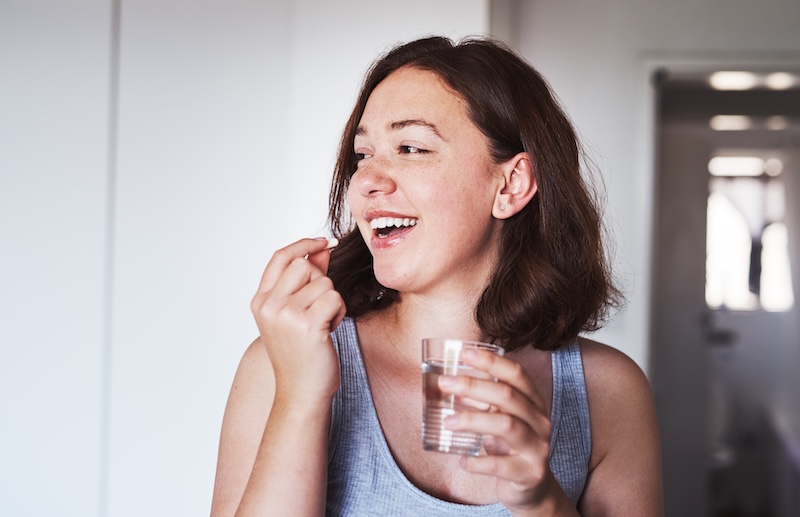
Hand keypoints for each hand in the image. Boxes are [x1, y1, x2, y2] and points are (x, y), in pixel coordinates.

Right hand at [250, 238, 346, 402]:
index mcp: (260, 301)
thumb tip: (322, 248)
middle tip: (318, 309)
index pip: (280, 257)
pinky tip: (329, 330)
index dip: (303, 244)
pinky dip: (338, 312)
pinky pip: (334, 298)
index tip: (323, 242)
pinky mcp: (306, 325)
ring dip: (332, 301)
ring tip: (322, 324)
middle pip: (304, 265)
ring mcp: (285, 315)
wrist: (300, 393)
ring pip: (323, 282)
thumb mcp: (295, 314)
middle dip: (320, 282)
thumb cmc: (301, 354)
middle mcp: (268, 305)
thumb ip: (306, 280)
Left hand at [438, 350, 571, 513]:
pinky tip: (461, 461)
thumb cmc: (510, 446)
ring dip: (472, 421)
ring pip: (506, 425)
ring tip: (447, 422)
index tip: (465, 353)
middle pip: (508, 396)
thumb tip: (450, 382)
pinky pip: (501, 466)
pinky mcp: (529, 474)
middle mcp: (540, 422)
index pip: (517, 374)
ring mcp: (538, 448)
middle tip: (444, 383)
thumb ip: (484, 401)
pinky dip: (478, 463)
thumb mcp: (502, 418)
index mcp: (534, 403)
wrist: (533, 488)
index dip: (492, 362)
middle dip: (473, 386)